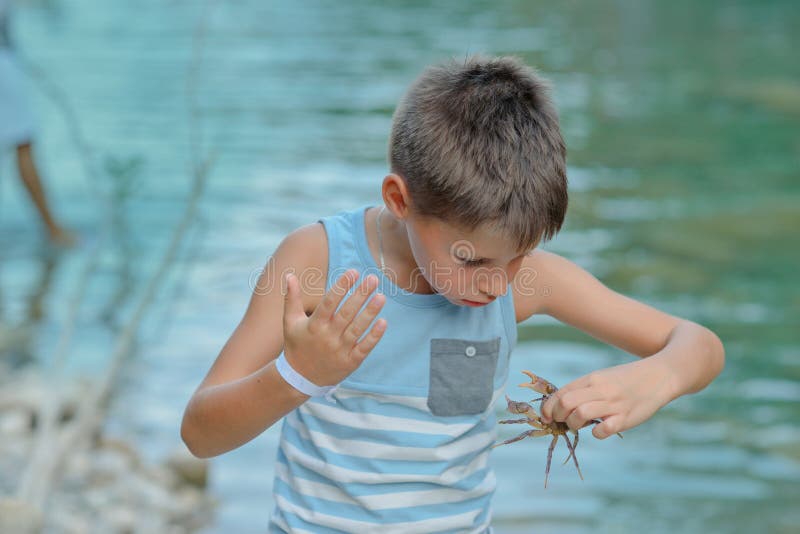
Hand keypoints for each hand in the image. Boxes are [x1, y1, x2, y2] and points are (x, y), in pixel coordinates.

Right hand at [282, 269, 386, 385]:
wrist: (299, 380)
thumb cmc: (296, 345)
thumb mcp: (290, 322)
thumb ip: (292, 299)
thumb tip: (290, 275)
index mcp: (314, 325)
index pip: (329, 302)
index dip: (341, 286)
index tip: (353, 272)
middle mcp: (327, 337)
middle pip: (346, 313)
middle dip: (360, 295)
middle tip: (373, 278)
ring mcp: (340, 350)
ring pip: (357, 329)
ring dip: (370, 313)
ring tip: (381, 296)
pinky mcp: (350, 362)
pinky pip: (364, 348)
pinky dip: (374, 336)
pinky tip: (383, 322)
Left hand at [539, 358, 674, 438]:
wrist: (659, 376)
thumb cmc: (626, 380)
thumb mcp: (602, 378)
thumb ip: (583, 390)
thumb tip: (560, 406)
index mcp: (591, 379)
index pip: (561, 393)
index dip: (548, 407)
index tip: (546, 417)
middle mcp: (600, 389)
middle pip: (566, 403)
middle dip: (558, 416)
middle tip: (563, 422)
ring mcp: (613, 403)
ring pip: (580, 414)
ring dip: (573, 424)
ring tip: (580, 425)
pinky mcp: (626, 418)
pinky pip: (604, 429)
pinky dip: (597, 433)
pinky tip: (600, 429)